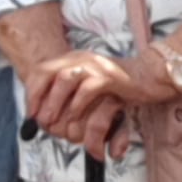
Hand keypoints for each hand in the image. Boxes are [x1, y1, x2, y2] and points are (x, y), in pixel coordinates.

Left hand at [21, 49, 149, 152]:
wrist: (151, 76)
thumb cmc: (118, 87)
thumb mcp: (89, 88)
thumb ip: (69, 96)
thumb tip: (46, 117)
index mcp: (73, 59)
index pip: (41, 70)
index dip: (32, 92)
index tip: (31, 114)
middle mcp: (81, 58)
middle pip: (47, 72)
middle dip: (39, 98)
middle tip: (41, 121)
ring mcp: (96, 65)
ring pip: (64, 79)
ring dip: (55, 103)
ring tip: (53, 123)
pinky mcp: (110, 76)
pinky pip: (88, 89)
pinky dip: (78, 105)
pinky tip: (76, 118)